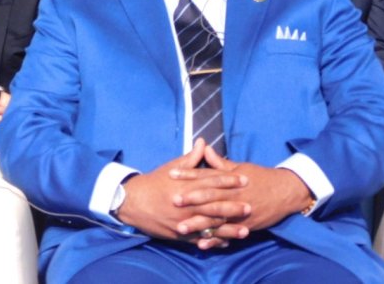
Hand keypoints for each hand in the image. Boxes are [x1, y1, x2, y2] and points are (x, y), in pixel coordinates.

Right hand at [116, 139, 250, 244]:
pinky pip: (199, 239)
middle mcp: (186, 204)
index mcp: (186, 185)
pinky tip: (226, 242)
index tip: (245, 179)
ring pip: (209, 225)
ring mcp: (183, 221)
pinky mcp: (179, 234)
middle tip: (250, 206)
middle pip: (214, 204)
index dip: (229, 180)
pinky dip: (213, 241)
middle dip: (233, 206)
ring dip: (228, 228)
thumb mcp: (172, 167)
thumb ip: (191, 158)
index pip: (212, 181)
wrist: (132, 202)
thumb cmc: (154, 182)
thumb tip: (203, 142)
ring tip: (245, 230)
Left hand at [173, 144, 310, 248]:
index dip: (188, 175)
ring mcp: (239, 211)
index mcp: (230, 179)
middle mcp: (233, 194)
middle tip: (173, 201)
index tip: (171, 174)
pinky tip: (202, 243)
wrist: (286, 191)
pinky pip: (227, 233)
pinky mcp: (245, 225)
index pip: (206, 175)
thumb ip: (219, 162)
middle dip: (191, 199)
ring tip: (181, 227)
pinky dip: (215, 239)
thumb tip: (204, 147)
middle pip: (209, 197)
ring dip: (198, 223)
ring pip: (216, 218)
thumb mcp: (240, 167)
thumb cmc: (261, 177)